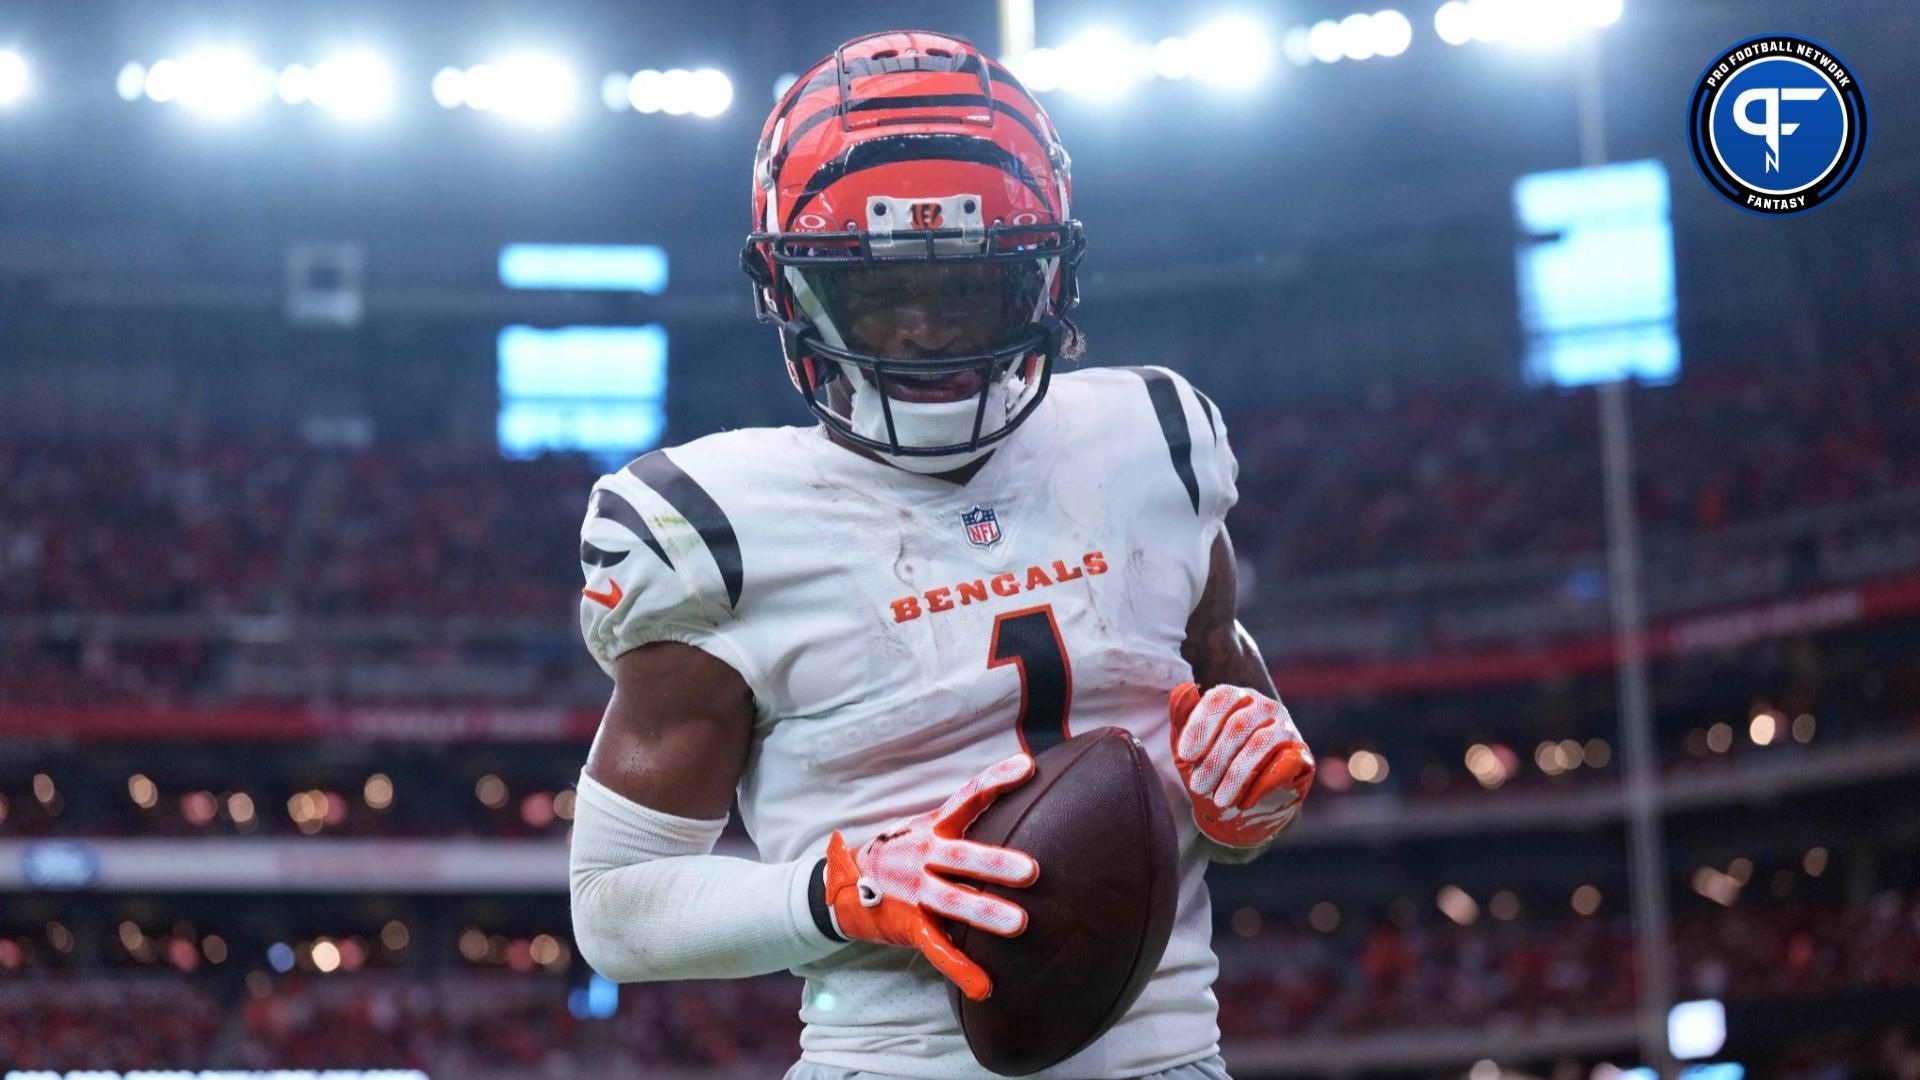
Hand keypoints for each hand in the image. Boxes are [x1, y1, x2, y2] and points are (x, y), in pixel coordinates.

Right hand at [822, 752, 1038, 1000]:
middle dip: (994, 863)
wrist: (842, 884)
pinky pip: (937, 949)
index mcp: (932, 828)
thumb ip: (963, 820)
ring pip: (951, 902)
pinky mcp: (908, 925)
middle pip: (961, 855)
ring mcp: (914, 892)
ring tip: (1019, 924)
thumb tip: (1020, 798)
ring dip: (984, 913)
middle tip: (1032, 871)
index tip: (1026, 767)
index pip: (966, 798)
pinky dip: (960, 969)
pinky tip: (984, 987)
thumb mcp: (926, 829)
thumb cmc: (902, 854)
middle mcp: (923, 856)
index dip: (994, 781)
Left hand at [1167, 683, 1313, 848]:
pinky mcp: (1303, 755)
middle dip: (1215, 759)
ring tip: (1219, 799)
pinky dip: (1262, 785)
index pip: (1221, 699)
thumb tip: (1185, 688)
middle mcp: (1265, 706)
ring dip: (1236, 775)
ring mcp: (1287, 728)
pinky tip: (1244, 802)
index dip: (1202, 725)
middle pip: (1239, 725)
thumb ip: (1182, 717)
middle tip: (1198, 786)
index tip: (1185, 756)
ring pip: (1261, 744)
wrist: (1238, 807)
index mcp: (1236, 697)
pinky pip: (1286, 764)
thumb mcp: (1188, 748)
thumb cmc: (1210, 769)